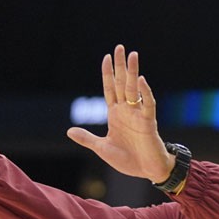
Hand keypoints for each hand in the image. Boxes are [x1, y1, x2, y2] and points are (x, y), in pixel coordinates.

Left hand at [67, 45, 173, 182]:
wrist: (146, 171)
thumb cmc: (127, 159)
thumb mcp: (102, 148)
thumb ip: (87, 139)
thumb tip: (69, 131)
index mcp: (115, 114)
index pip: (110, 89)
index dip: (108, 74)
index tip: (106, 57)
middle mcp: (127, 110)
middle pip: (122, 83)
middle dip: (121, 66)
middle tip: (120, 47)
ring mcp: (138, 114)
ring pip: (134, 89)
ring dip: (133, 71)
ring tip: (133, 55)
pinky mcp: (149, 122)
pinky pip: (147, 104)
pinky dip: (144, 93)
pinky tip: (140, 80)